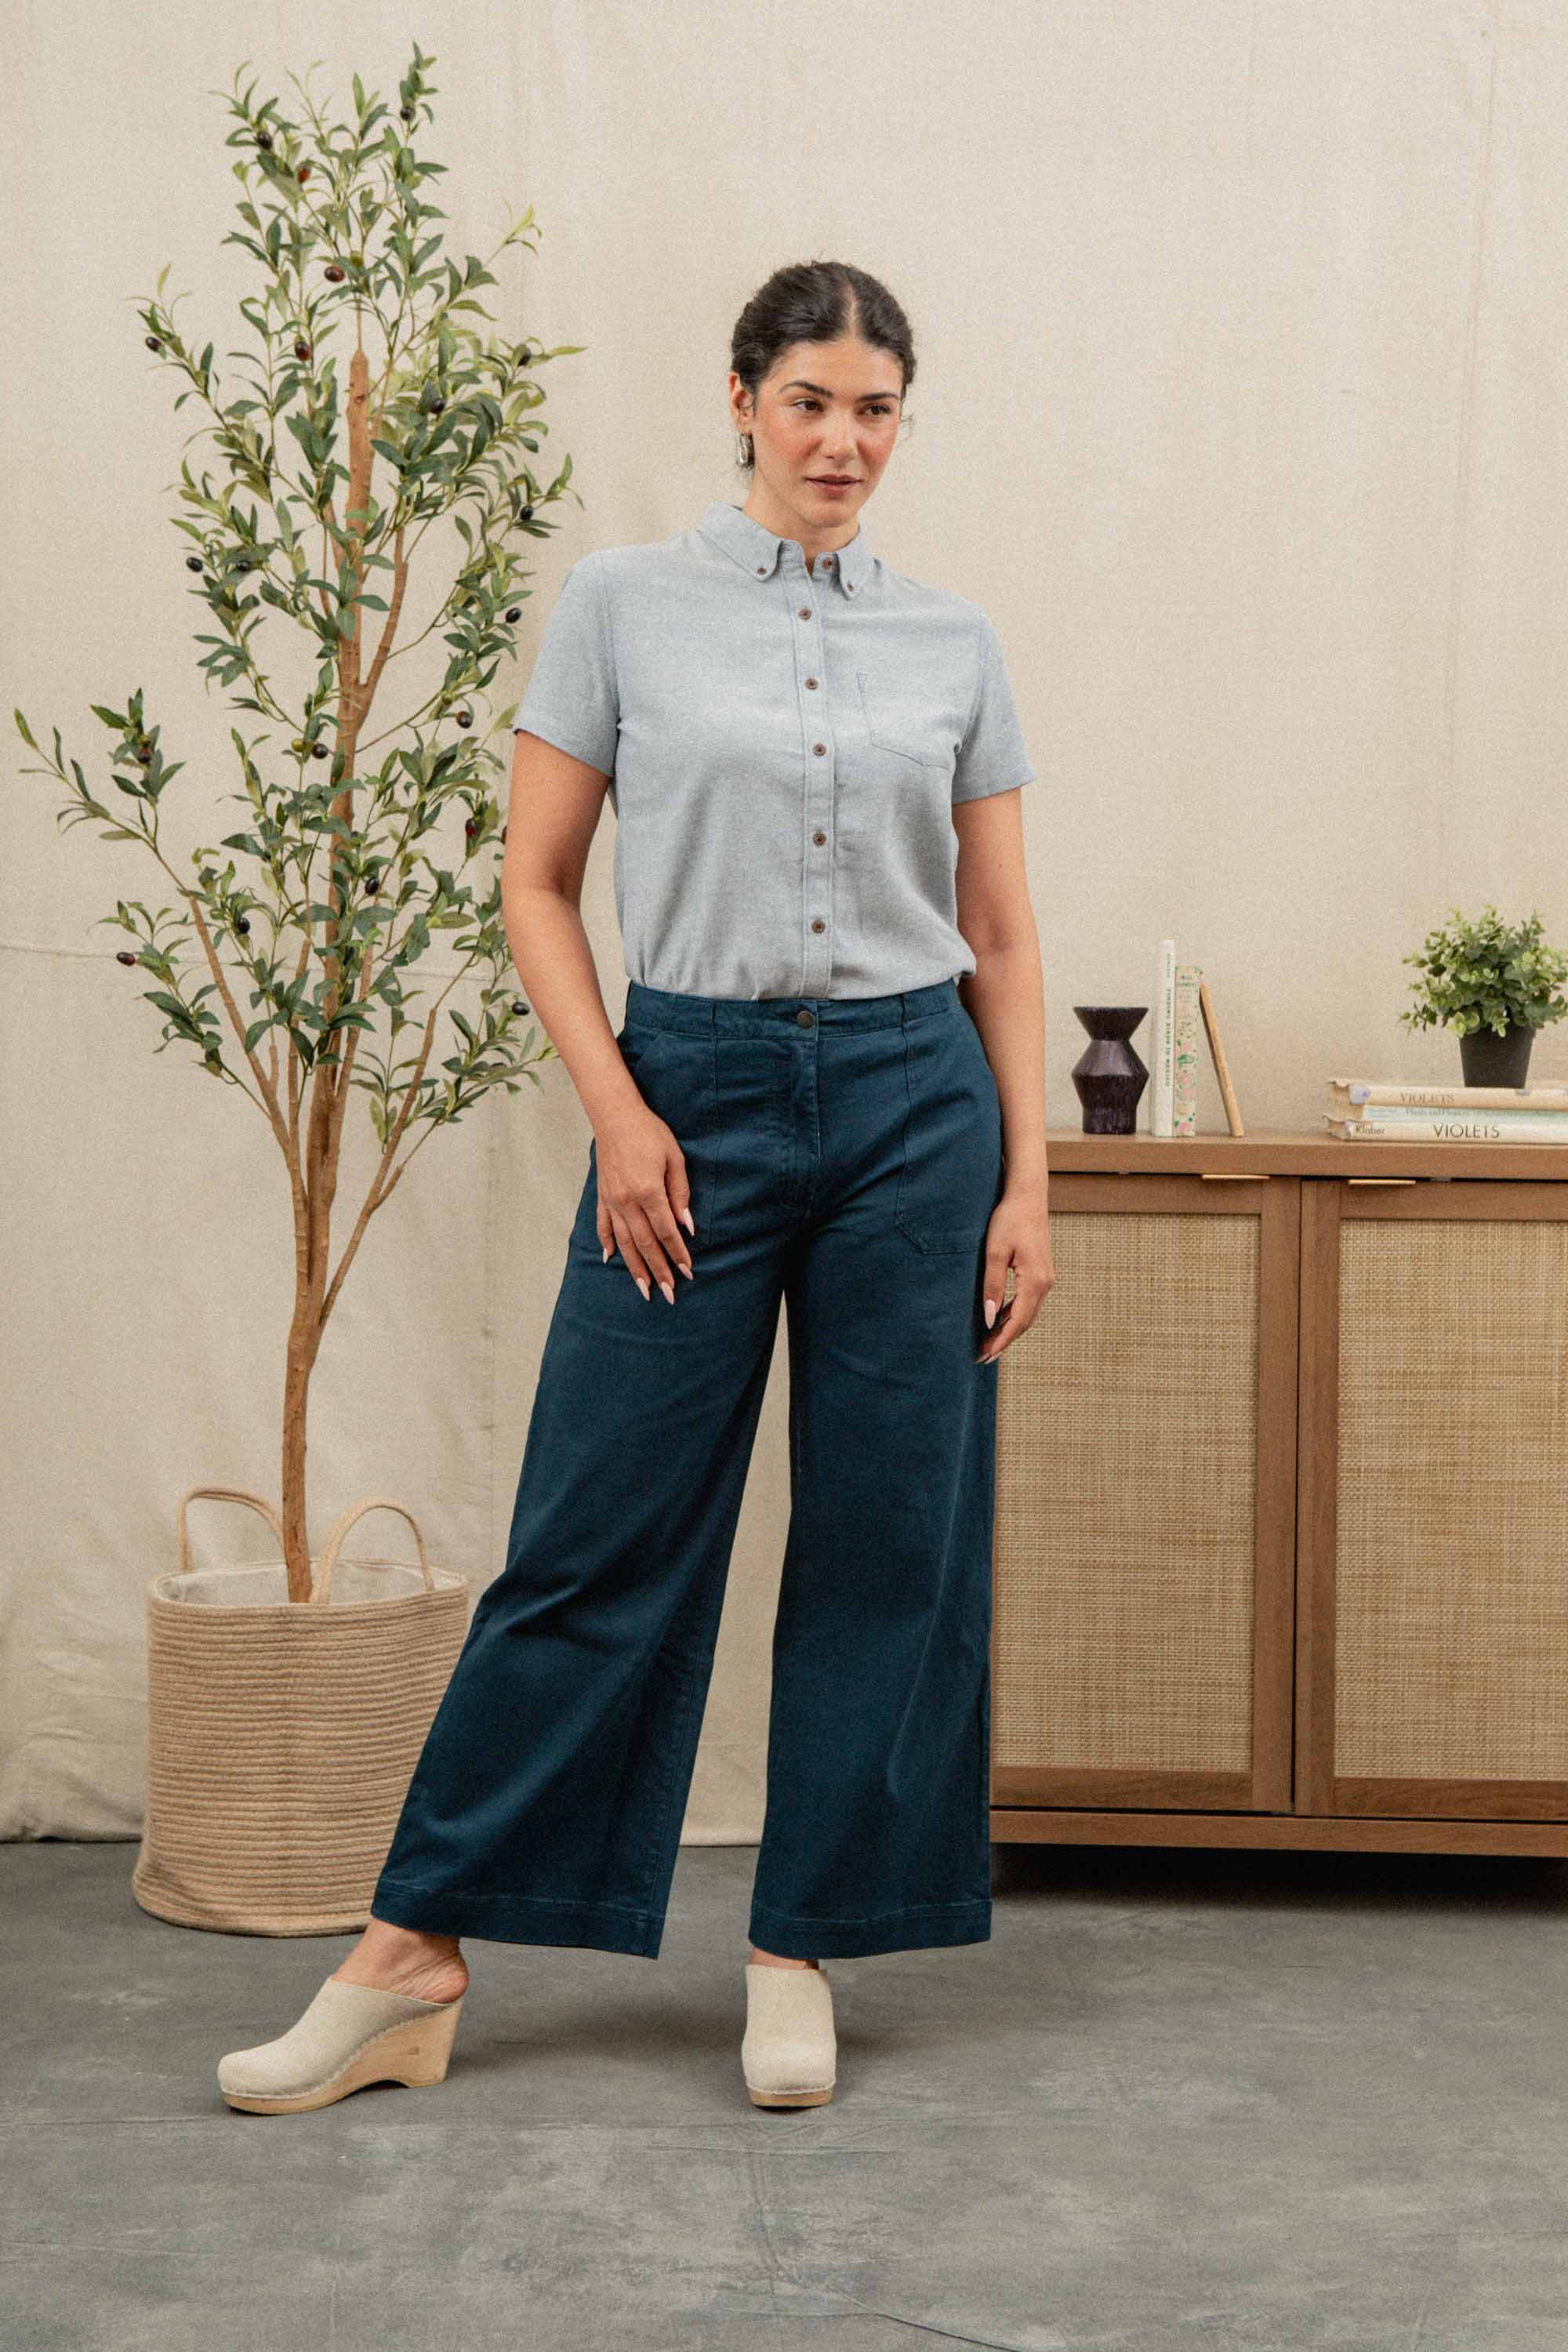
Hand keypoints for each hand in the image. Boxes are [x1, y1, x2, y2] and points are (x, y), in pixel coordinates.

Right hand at [592, 1100, 695, 1303]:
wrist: (615, 1115)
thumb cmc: (650, 1133)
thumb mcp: (675, 1158)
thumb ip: (681, 1193)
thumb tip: (687, 1226)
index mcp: (648, 1192)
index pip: (667, 1232)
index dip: (678, 1254)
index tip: (688, 1272)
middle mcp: (627, 1201)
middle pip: (645, 1244)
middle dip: (659, 1271)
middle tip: (669, 1295)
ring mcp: (611, 1200)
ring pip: (623, 1242)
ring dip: (634, 1268)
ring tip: (644, 1289)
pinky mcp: (602, 1196)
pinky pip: (603, 1225)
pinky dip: (606, 1243)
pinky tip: (609, 1259)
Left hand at [976, 1176, 1053, 1364]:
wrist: (1028, 1196)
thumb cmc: (1008, 1219)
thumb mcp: (994, 1252)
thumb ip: (992, 1287)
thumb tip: (989, 1319)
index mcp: (1035, 1281)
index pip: (1018, 1321)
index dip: (1001, 1341)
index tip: (985, 1356)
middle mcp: (1046, 1283)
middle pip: (1025, 1322)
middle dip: (1004, 1340)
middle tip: (982, 1356)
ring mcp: (1046, 1278)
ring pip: (1028, 1313)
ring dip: (1009, 1329)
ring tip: (988, 1342)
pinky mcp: (1041, 1273)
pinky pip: (1028, 1302)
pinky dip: (1014, 1314)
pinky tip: (999, 1319)